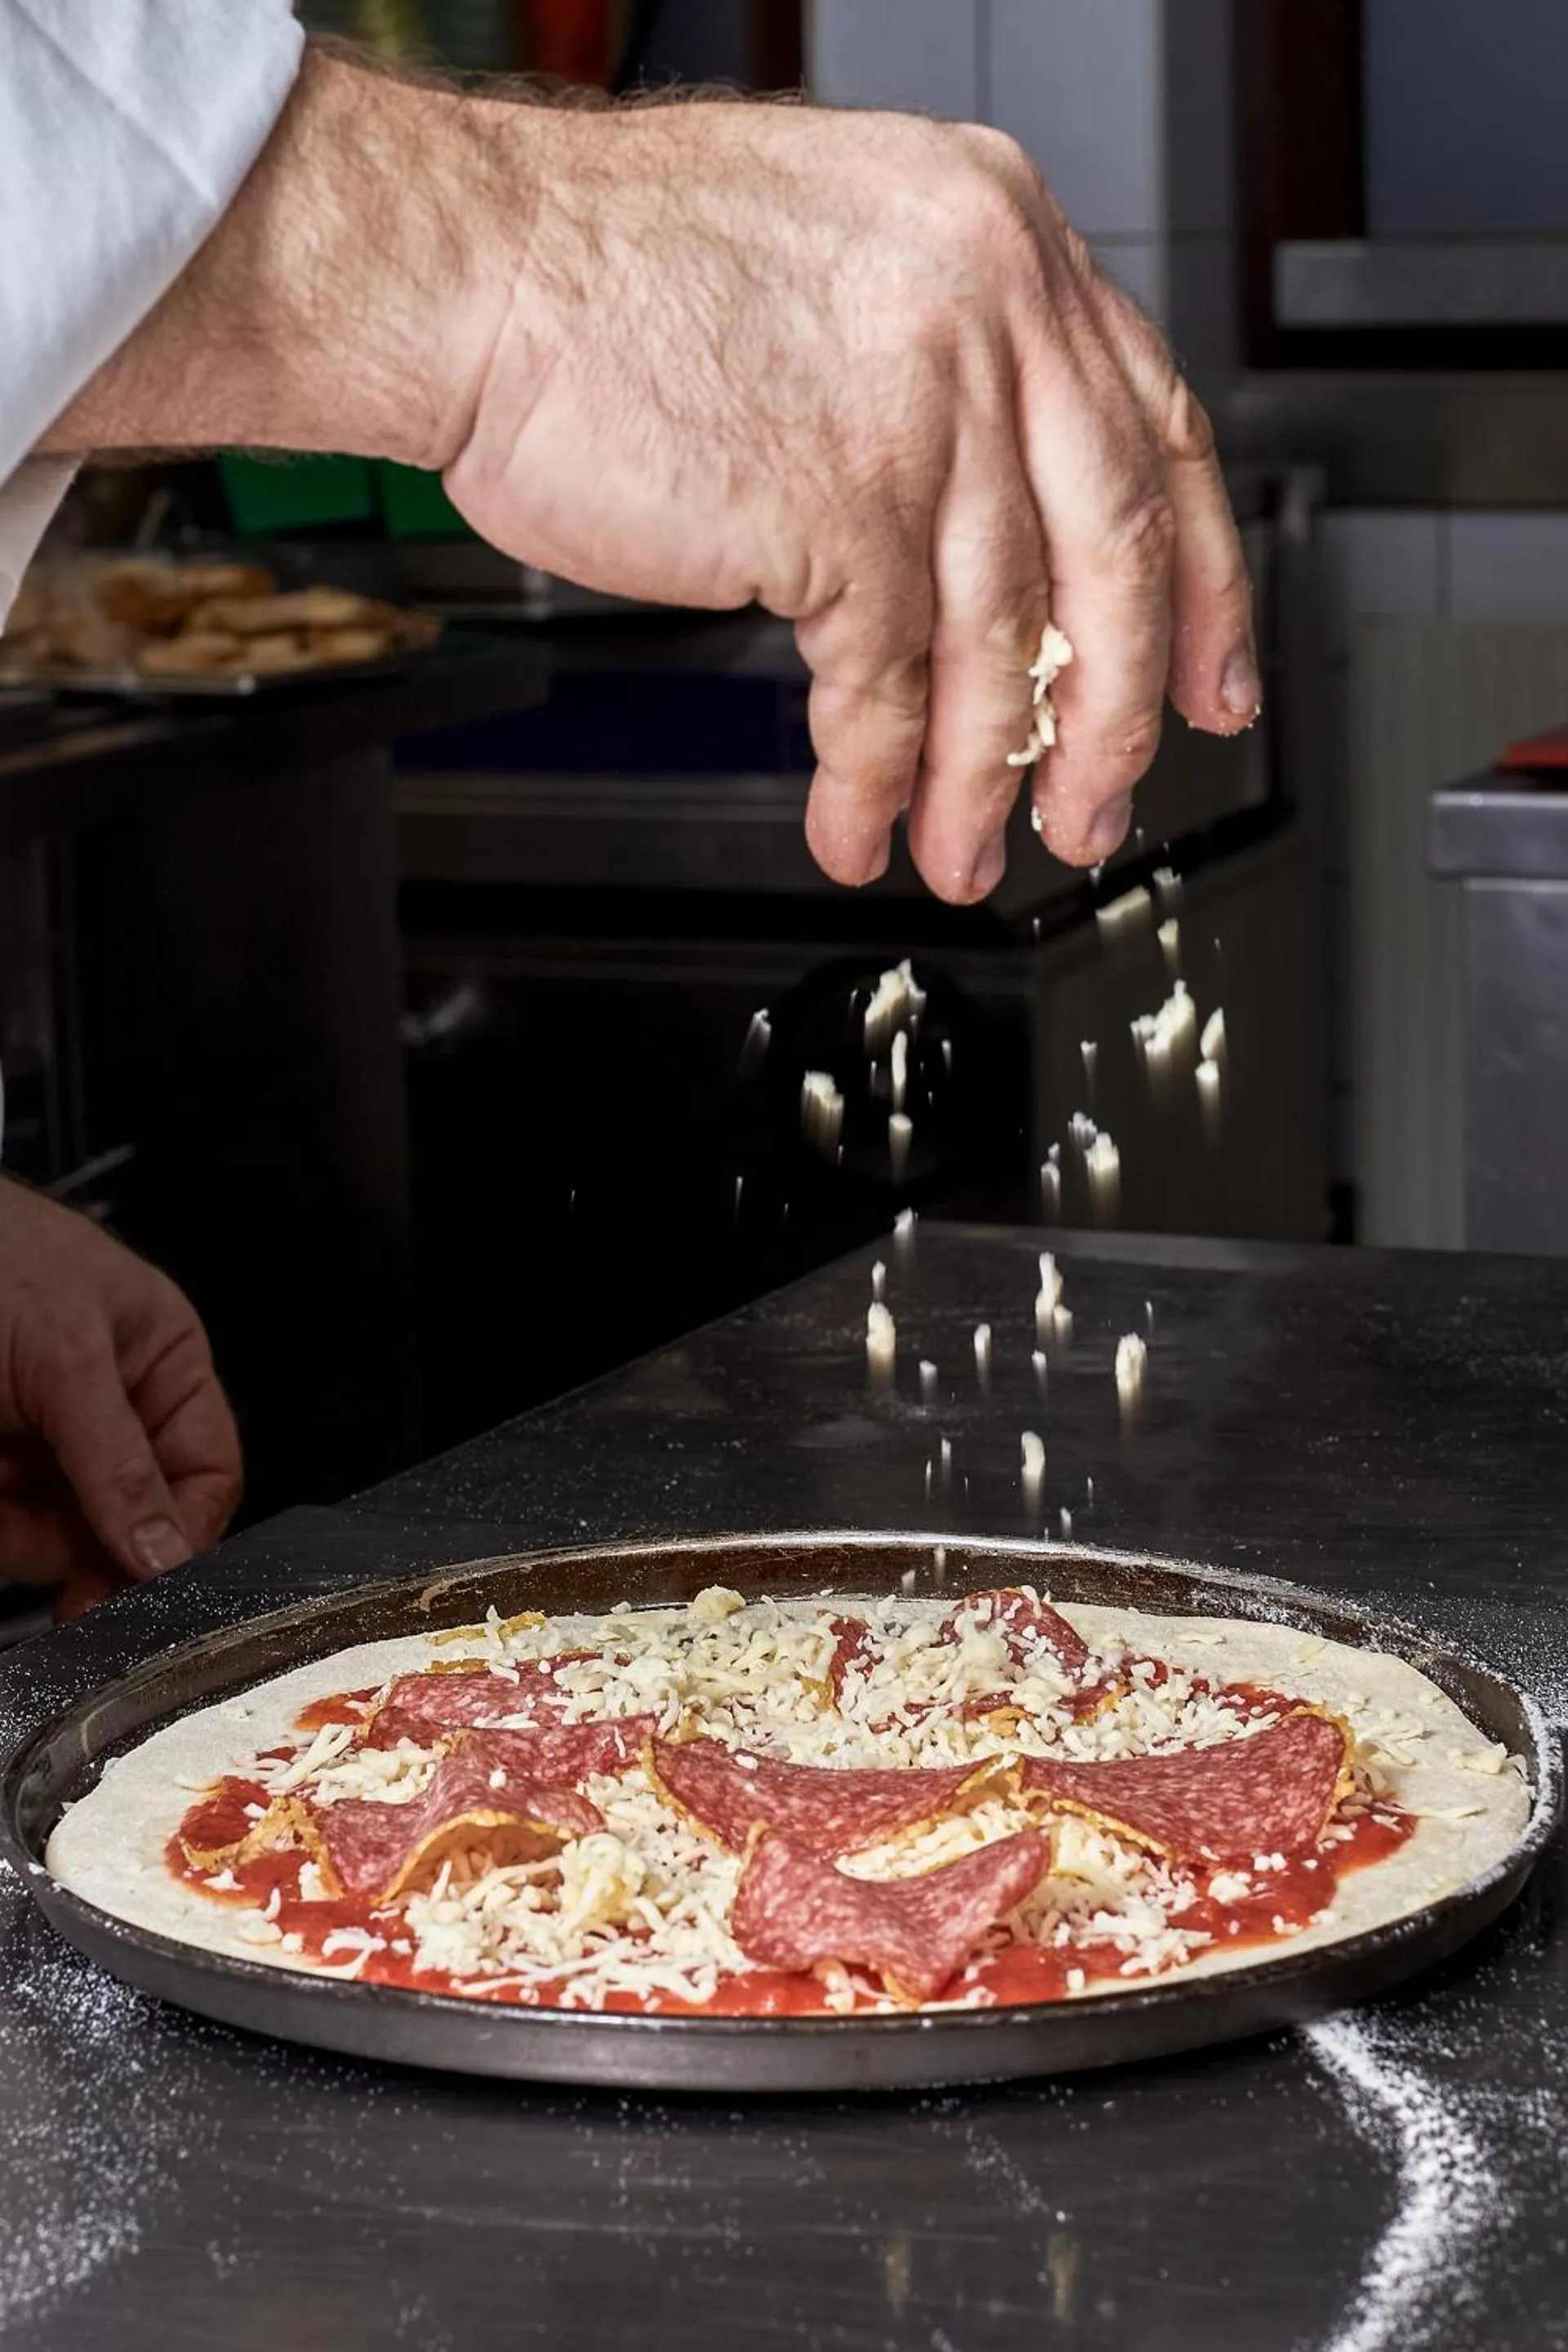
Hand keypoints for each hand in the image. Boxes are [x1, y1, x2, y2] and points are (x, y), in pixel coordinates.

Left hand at [0, 1178, 240, 1615]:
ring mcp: (45, 1445)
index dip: (186, 1533)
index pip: (207, 1473)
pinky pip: (10, 1532)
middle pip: (130, 1522)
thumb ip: (119, 1460)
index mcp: (163, 1365)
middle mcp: (111, 1413)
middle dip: (92, 1549)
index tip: (153, 1580)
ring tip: (0, 1479)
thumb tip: (167, 1550)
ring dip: (24, 1535)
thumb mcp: (67, 1356)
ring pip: (58, 1539)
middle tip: (76, 1590)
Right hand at [44, 54, 1257, 903]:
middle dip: (1113, 717)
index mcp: (1004, 238)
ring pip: (1001, 645)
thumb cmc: (609, 274)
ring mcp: (921, 406)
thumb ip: (947, 375)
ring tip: (960, 853)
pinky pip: (885, 687)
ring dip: (979, 780)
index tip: (1212, 679)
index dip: (1196, 582)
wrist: (471, 266)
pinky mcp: (837, 506)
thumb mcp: (841, 270)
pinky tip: (856, 826)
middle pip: (1109, 559)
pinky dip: (873, 780)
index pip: (1155, 434)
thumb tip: (1001, 542)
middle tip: (1095, 809)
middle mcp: (989, 307)